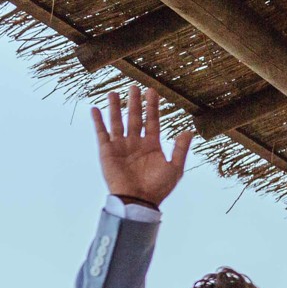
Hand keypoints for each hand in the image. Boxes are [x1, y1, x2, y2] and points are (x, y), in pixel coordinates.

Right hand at [93, 85, 191, 207]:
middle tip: (134, 87)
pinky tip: (95, 109)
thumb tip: (188, 130)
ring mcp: (121, 146)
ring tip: (115, 93)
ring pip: (118, 122)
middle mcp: (136, 143)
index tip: (152, 91)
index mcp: (152, 146)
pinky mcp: (107, 151)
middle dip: (135, 103)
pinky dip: (98, 121)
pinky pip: (102, 133)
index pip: (152, 121)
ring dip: (116, 108)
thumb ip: (181, 149)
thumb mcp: (175, 168)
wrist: (138, 200)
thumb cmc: (158, 187)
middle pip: (135, 118)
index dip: (152, 107)